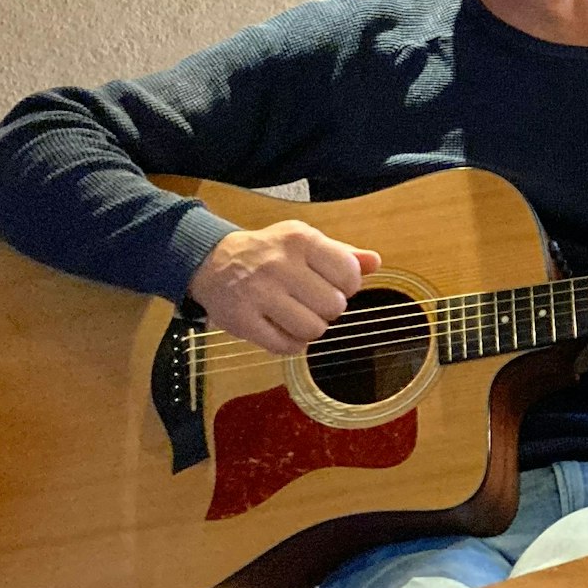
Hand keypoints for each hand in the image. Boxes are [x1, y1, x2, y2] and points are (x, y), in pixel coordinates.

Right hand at [186, 221, 381, 354]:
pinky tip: (282, 329)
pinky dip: (291, 344)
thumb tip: (376, 262)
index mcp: (301, 241)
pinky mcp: (242, 320)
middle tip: (311, 301)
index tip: (332, 284)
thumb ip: (342, 253)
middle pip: (334, 306)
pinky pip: (286, 347)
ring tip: (298, 315)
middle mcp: (279, 265)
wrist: (212, 261)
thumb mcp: (304, 242)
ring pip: (313, 329)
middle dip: (328, 309)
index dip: (347, 286)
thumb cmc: (269, 253)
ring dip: (311, 328)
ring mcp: (259, 294)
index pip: (350, 275)